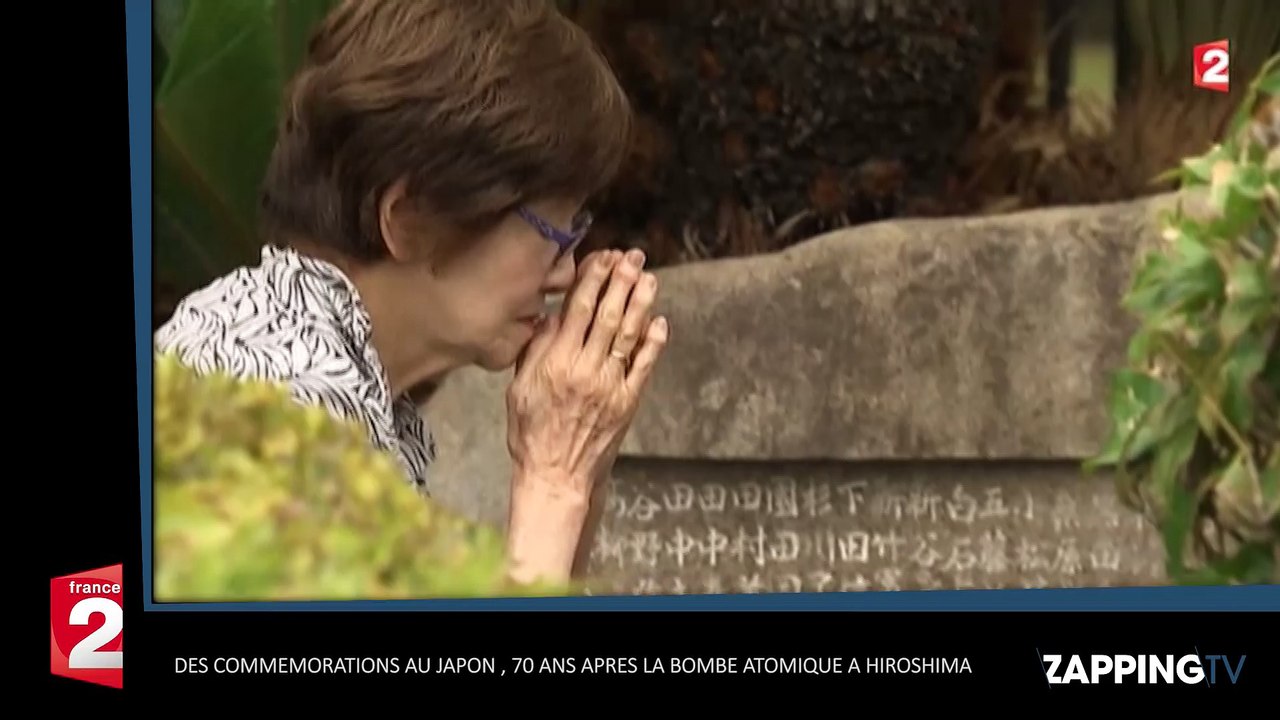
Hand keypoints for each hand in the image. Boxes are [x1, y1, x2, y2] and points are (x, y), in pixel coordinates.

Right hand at [506, 247, 666, 497]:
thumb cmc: (531, 433)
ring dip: (641, 304)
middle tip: (634, 256)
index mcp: (555, 363)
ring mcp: (610, 386)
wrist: (556, 475)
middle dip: (622, 282)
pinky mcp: (627, 402)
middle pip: (607, 316)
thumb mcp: (519, 388)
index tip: (603, 257)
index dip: (593, 280)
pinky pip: (644, 366)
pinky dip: (654, 342)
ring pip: (629, 335)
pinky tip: (659, 321)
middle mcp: (585, 370)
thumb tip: (551, 317)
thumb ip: (535, 351)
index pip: (577, 311)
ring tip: (649, 278)